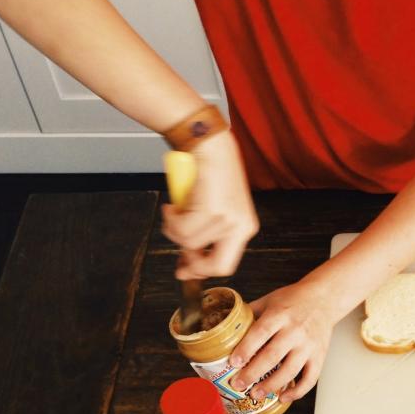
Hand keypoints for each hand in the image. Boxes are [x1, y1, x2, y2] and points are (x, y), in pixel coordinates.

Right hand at [161, 130, 258, 278]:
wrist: (207, 144)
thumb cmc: (208, 174)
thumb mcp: (213, 211)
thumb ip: (205, 237)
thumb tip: (187, 267)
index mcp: (245, 228)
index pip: (226, 265)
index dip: (202, 270)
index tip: (184, 268)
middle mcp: (241, 226)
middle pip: (217, 266)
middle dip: (193, 265)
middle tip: (178, 259)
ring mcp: (228, 219)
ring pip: (190, 243)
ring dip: (174, 229)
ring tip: (174, 211)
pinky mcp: (211, 210)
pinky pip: (180, 229)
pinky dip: (170, 219)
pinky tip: (172, 205)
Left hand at [229, 279, 335, 402]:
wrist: (325, 298)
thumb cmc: (294, 300)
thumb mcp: (269, 300)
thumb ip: (250, 314)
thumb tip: (226, 329)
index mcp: (280, 314)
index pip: (261, 333)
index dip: (246, 349)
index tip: (233, 363)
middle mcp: (295, 330)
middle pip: (272, 355)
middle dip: (253, 373)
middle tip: (238, 385)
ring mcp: (309, 345)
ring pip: (290, 370)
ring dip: (272, 385)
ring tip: (256, 394)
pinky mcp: (319, 356)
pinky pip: (310, 378)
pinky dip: (297, 391)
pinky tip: (284, 397)